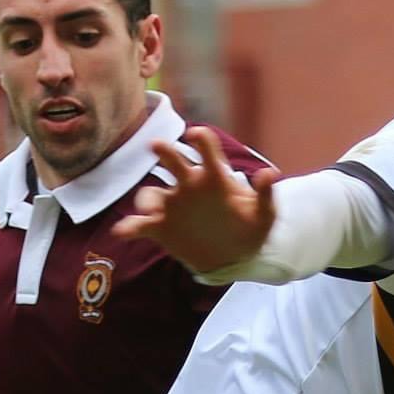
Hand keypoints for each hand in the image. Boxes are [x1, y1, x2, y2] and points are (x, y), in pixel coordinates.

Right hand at [111, 125, 280, 274]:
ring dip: (147, 198)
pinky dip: (129, 227)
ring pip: (152, 194)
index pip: (206, 149)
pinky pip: (140, 225)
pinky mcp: (161, 228)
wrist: (233, 258)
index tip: (195, 135)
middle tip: (157, 146)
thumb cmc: (249, 230)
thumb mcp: (263, 216)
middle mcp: (188, 186)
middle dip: (164, 152)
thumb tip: (271, 174)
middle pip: (172, 161)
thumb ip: (265, 196)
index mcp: (214, 178)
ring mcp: (172, 207)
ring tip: (149, 210)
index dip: (201, 139)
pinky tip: (122, 231)